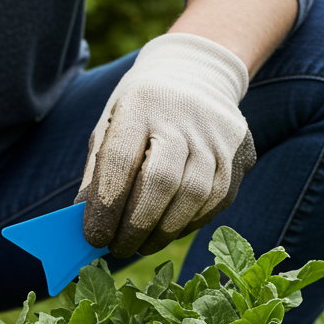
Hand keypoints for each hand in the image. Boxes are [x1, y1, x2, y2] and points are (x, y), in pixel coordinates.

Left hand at [77, 32, 255, 257]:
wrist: (197, 73)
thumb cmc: (142, 110)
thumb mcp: (111, 126)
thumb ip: (98, 173)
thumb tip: (84, 226)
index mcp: (142, 103)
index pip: (121, 161)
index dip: (106, 206)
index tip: (93, 238)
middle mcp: (185, 115)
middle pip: (161, 182)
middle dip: (136, 226)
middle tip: (118, 249)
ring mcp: (218, 135)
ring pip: (193, 198)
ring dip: (163, 232)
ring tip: (141, 246)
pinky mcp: (240, 154)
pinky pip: (215, 201)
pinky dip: (188, 223)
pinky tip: (169, 230)